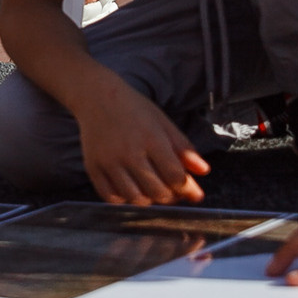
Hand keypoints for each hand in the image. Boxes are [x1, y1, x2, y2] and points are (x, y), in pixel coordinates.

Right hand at [76, 86, 208, 204]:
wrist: (97, 98)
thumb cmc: (134, 109)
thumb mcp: (163, 123)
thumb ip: (184, 148)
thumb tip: (204, 171)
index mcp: (152, 139)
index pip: (175, 176)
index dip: (187, 188)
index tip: (191, 190)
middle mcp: (129, 153)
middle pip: (157, 191)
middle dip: (171, 196)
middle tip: (173, 191)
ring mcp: (109, 162)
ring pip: (135, 198)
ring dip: (149, 200)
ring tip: (153, 189)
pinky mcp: (93, 168)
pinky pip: (111, 197)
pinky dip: (125, 200)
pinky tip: (132, 190)